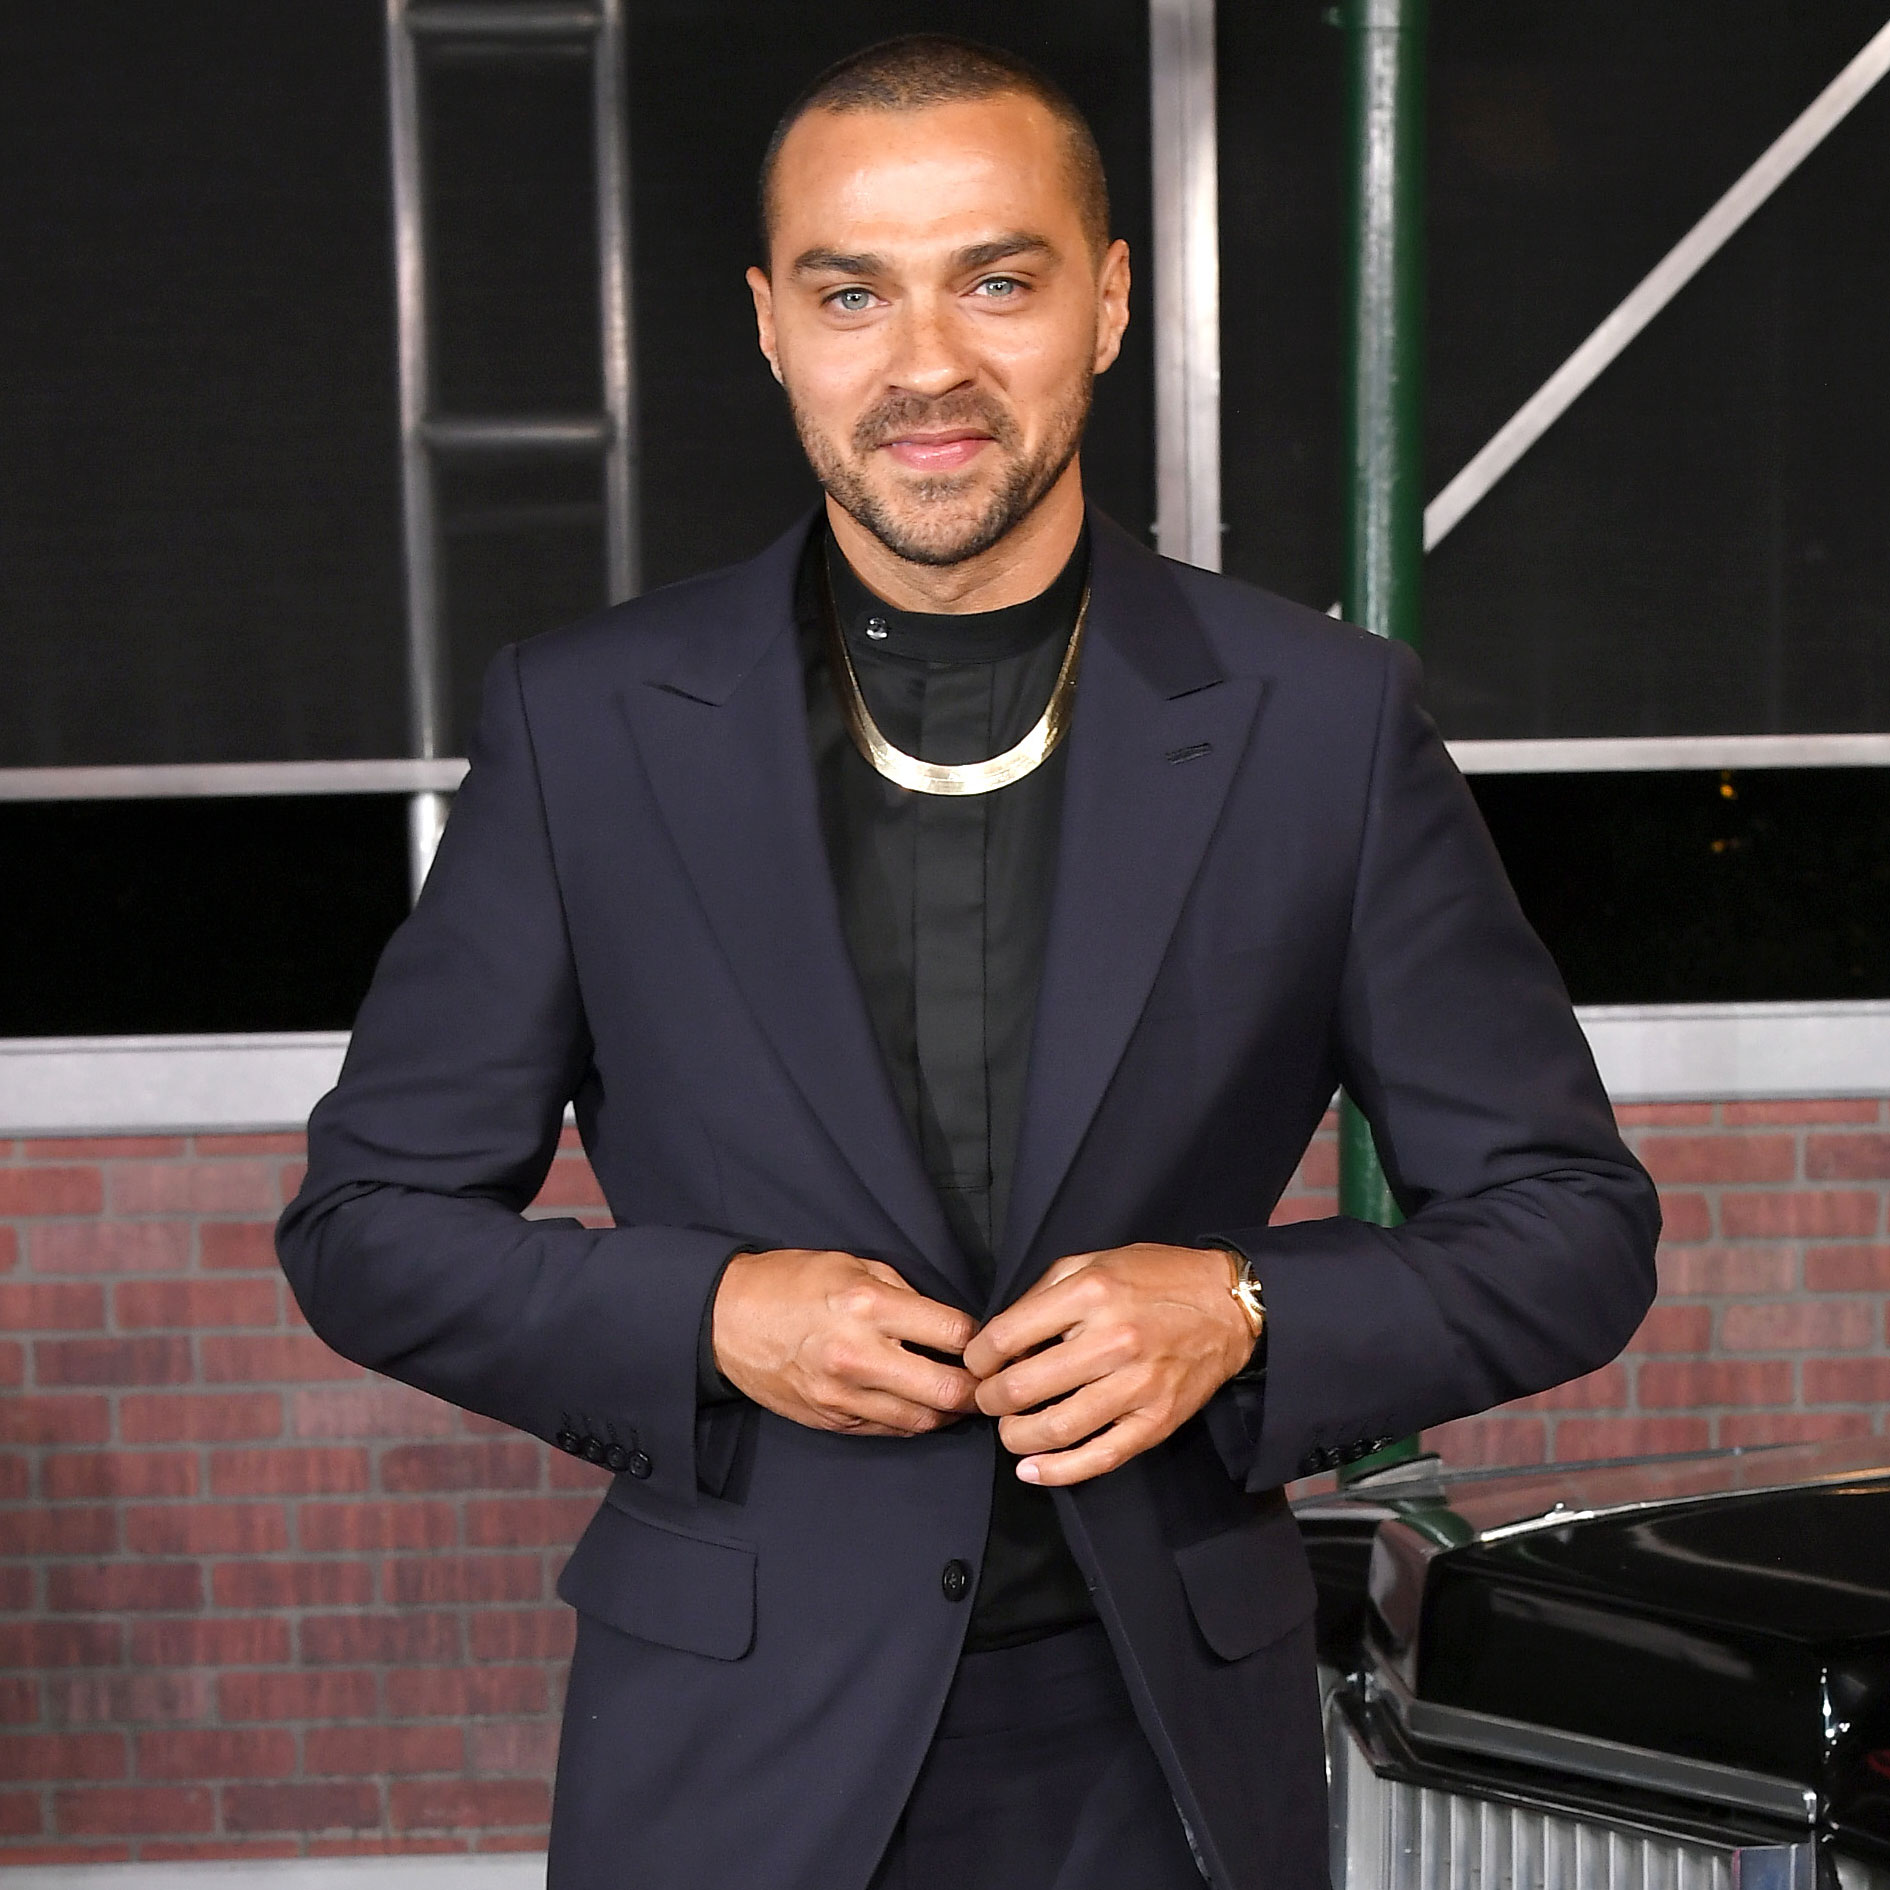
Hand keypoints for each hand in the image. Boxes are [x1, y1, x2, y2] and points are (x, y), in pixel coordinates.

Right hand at [712, 1248, 980, 1436]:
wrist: (726, 1319)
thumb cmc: (792, 1283)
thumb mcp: (852, 1264)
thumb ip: (903, 1293)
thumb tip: (946, 1323)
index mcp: (869, 1305)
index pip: (953, 1333)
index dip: (980, 1340)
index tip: (987, 1342)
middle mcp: (859, 1354)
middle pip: (946, 1389)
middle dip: (977, 1389)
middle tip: (990, 1383)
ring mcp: (843, 1395)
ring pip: (921, 1420)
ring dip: (948, 1413)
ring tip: (960, 1399)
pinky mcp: (831, 1419)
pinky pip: (888, 1430)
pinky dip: (912, 1421)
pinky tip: (921, 1407)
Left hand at [962, 1244, 1254, 1486]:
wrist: (1229, 1306)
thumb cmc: (1154, 1279)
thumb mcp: (1093, 1262)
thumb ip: (1043, 1294)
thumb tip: (1000, 1339)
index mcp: (1090, 1294)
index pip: (1007, 1336)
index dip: (978, 1357)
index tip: (977, 1363)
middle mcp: (1112, 1340)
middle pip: (1024, 1387)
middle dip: (990, 1399)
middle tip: (987, 1399)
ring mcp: (1136, 1386)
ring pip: (1056, 1429)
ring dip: (1016, 1437)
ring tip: (1009, 1430)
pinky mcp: (1156, 1421)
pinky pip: (1100, 1456)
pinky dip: (1058, 1471)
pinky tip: (1032, 1470)